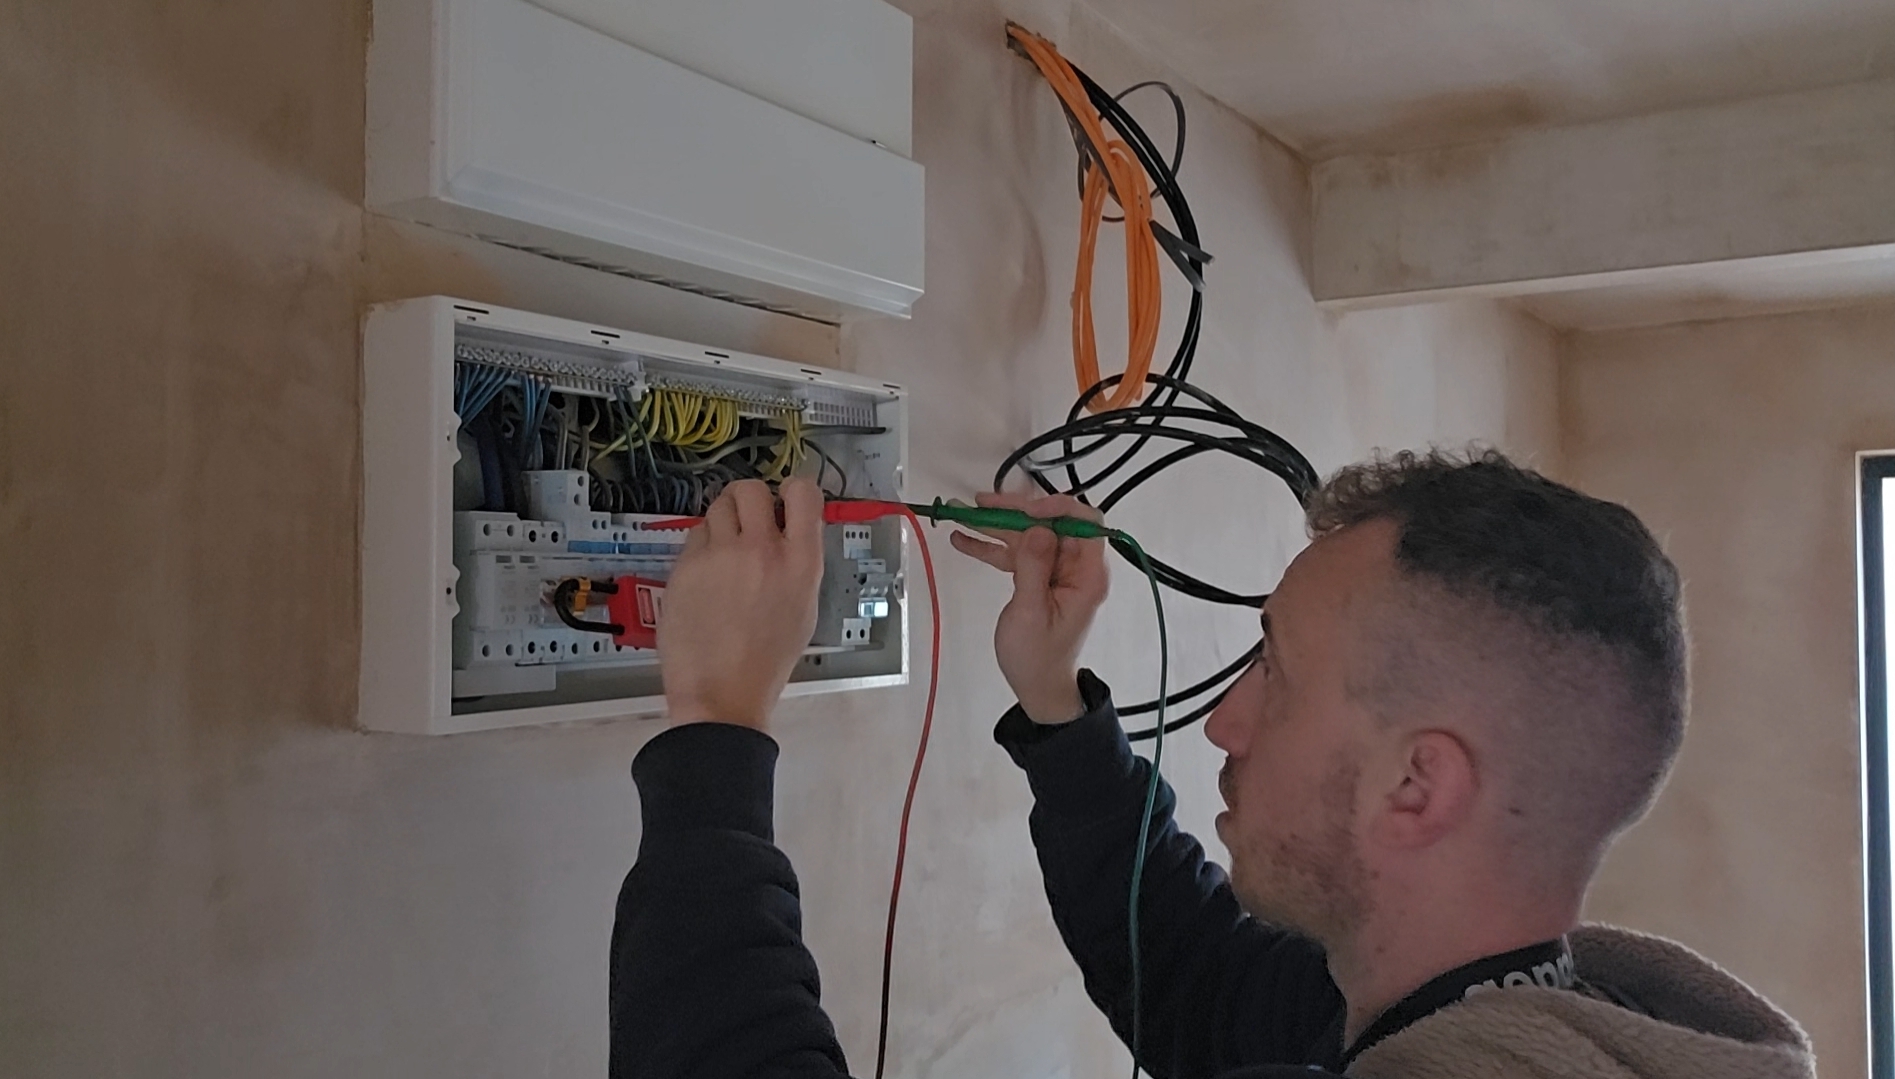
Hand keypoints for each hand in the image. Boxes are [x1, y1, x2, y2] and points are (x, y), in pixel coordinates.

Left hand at [658, 477, 823, 729]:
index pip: (803, 492)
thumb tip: (790, 530)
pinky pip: (695, 535)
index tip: (785, 504)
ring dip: (724, 519)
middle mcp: (762, 549)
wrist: (722, 692)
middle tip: (748, 521)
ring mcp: (720, 555)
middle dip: (750, 499)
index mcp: (801, 562)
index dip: (793, 491)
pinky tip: (706, 573)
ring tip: (725, 548)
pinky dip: (702, 546)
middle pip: (751, 488)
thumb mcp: (804, 607)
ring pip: (718, 505)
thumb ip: (799, 562)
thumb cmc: (768, 659)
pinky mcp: (686, 566)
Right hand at [950, 492, 1108, 723]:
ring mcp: (1056, 571)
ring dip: (997, 525)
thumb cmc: (1037, 656)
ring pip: (1029, 535)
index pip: (1084, 524)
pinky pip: (1017, 553)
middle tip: (982, 504)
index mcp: (1087, 575)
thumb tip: (1037, 528)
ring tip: (962, 514)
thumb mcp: (1032, 612)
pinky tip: (963, 540)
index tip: (1025, 510)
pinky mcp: (1037, 577)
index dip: (1057, 508)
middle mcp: (1075, 567)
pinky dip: (992, 547)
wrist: (1037, 686)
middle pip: (1050, 524)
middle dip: (1016, 511)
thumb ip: (1034, 567)